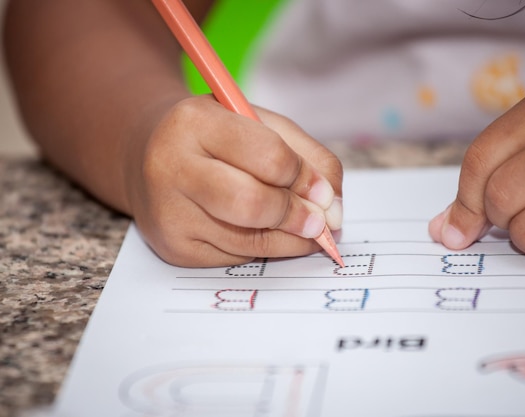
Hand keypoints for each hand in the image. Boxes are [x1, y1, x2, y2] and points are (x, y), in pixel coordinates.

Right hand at [124, 95, 342, 266]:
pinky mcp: (173, 248)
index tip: (325, 194)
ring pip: (248, 241)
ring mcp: (168, 213)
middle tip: (319, 222)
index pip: (269, 157)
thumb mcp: (260, 124)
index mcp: (195, 121)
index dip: (307, 180)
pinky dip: (263, 249)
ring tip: (304, 229)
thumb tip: (333, 208)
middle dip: (297, 216)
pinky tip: (265, 232)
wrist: (147, 155)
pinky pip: (236, 258)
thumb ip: (307, 156)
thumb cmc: (216, 137)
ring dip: (290, 240)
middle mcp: (172, 167)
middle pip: (253, 205)